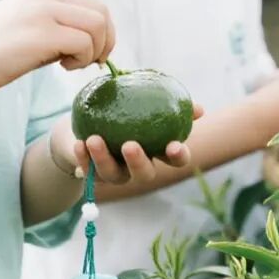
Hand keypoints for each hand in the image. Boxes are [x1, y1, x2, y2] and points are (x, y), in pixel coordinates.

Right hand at [0, 0, 115, 90]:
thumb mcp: (30, 24)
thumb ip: (59, 24)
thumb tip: (97, 40)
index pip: (93, 4)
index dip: (102, 32)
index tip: (90, 53)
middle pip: (101, 13)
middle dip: (105, 42)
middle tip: (89, 62)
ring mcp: (43, 11)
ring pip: (97, 26)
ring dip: (93, 51)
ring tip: (71, 64)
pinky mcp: (41, 33)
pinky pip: (84, 43)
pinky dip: (81, 59)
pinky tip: (61, 67)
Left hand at [48, 105, 200, 184]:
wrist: (86, 124)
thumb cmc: (124, 110)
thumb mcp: (144, 103)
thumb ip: (166, 102)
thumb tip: (198, 109)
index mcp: (156, 151)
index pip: (175, 159)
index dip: (178, 156)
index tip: (174, 146)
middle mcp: (138, 167)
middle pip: (145, 174)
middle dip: (138, 162)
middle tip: (130, 145)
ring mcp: (115, 174)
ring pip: (113, 175)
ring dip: (103, 158)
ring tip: (93, 139)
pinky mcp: (92, 175)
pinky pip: (88, 170)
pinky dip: (83, 158)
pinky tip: (80, 143)